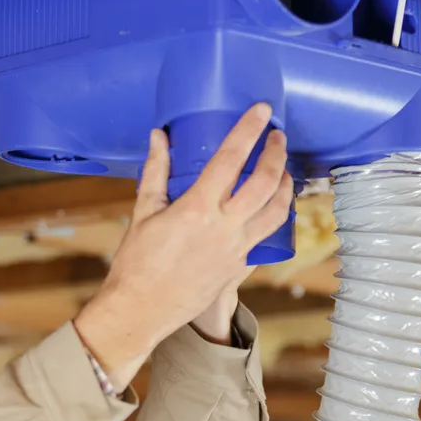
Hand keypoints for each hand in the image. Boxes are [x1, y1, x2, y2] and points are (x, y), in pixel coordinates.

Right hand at [73, 103, 290, 386]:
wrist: (142, 310)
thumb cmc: (136, 263)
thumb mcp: (143, 213)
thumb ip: (155, 172)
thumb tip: (159, 137)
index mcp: (197, 209)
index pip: (230, 159)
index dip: (248, 130)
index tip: (262, 110)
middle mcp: (223, 228)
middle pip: (265, 183)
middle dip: (276, 155)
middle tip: (276, 137)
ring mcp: (236, 250)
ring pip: (277, 212)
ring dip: (285, 186)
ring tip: (283, 171)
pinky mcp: (239, 268)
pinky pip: (266, 237)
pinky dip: (273, 218)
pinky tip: (269, 209)